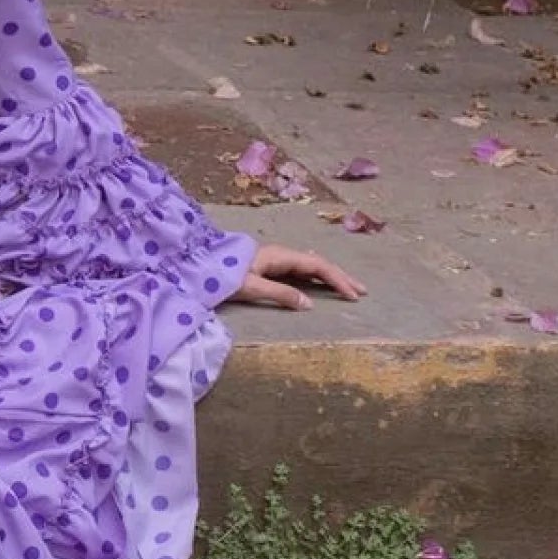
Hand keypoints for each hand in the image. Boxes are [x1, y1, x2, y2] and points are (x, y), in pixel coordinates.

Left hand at [233, 242, 365, 311]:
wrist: (196, 265)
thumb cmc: (220, 276)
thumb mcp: (250, 287)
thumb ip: (280, 294)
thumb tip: (309, 304)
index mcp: (278, 256)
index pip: (316, 266)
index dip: (337, 280)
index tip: (353, 295)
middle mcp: (279, 254)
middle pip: (316, 264)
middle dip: (340, 276)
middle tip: (361, 291)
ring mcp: (273, 259)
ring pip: (308, 266)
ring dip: (329, 277)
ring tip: (347, 288)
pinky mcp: (267, 266)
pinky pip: (298, 270)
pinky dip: (315, 277)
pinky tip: (319, 282)